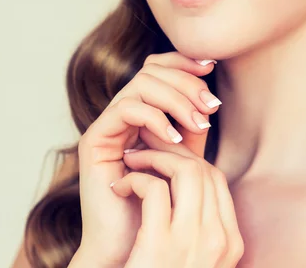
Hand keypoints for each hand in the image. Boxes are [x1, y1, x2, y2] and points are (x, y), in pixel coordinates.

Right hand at [71, 52, 221, 266]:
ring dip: (176, 99)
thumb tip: (210, 93)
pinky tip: (174, 138)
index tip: (211, 66)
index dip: (183, 61)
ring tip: (197, 124)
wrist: (137, 243)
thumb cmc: (165, 203)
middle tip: (209, 107)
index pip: (158, 68)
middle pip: (151, 70)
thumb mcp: (187, 155)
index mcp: (143, 111)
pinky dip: (155, 117)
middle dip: (186, 83)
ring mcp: (108, 124)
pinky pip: (125, 108)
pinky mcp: (95, 139)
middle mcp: (122, 113)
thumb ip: (192, 123)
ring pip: (141, 84)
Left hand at [111, 127, 244, 267]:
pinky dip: (136, 178)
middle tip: (145, 149)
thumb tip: (187, 180)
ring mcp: (193, 243)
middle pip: (204, 169)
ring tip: (133, 161)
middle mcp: (218, 241)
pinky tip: (122, 185)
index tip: (164, 156)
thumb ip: (197, 224)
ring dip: (154, 157)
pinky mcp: (161, 245)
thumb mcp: (192, 256)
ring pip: (185, 170)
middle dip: (172, 151)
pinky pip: (154, 188)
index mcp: (229, 245)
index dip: (190, 159)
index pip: (217, 180)